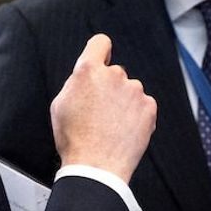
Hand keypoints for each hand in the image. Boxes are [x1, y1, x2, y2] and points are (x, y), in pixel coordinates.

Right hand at [50, 34, 156, 182]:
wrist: (96, 167)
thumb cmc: (75, 139)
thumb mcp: (60, 104)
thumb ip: (76, 82)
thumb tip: (85, 76)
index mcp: (88, 71)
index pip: (100, 43)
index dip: (100, 51)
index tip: (102, 57)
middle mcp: (114, 75)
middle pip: (114, 73)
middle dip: (109, 87)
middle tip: (99, 111)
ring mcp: (134, 91)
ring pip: (129, 91)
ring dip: (123, 102)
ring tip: (111, 125)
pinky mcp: (149, 106)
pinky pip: (143, 105)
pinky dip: (136, 115)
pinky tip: (124, 130)